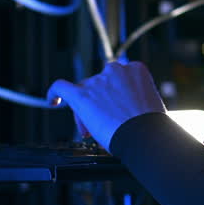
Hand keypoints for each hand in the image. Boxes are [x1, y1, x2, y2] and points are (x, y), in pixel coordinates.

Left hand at [47, 60, 166, 151]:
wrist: (144, 135)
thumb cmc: (150, 124)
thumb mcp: (151, 102)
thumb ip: (136, 98)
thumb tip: (128, 108)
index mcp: (135, 69)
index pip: (118, 78)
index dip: (114, 95)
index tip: (116, 108)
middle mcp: (115, 71)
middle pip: (100, 83)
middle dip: (100, 102)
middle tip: (104, 121)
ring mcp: (97, 82)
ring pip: (84, 90)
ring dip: (87, 108)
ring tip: (93, 129)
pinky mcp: (81, 95)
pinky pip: (61, 87)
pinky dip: (54, 93)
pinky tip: (52, 100)